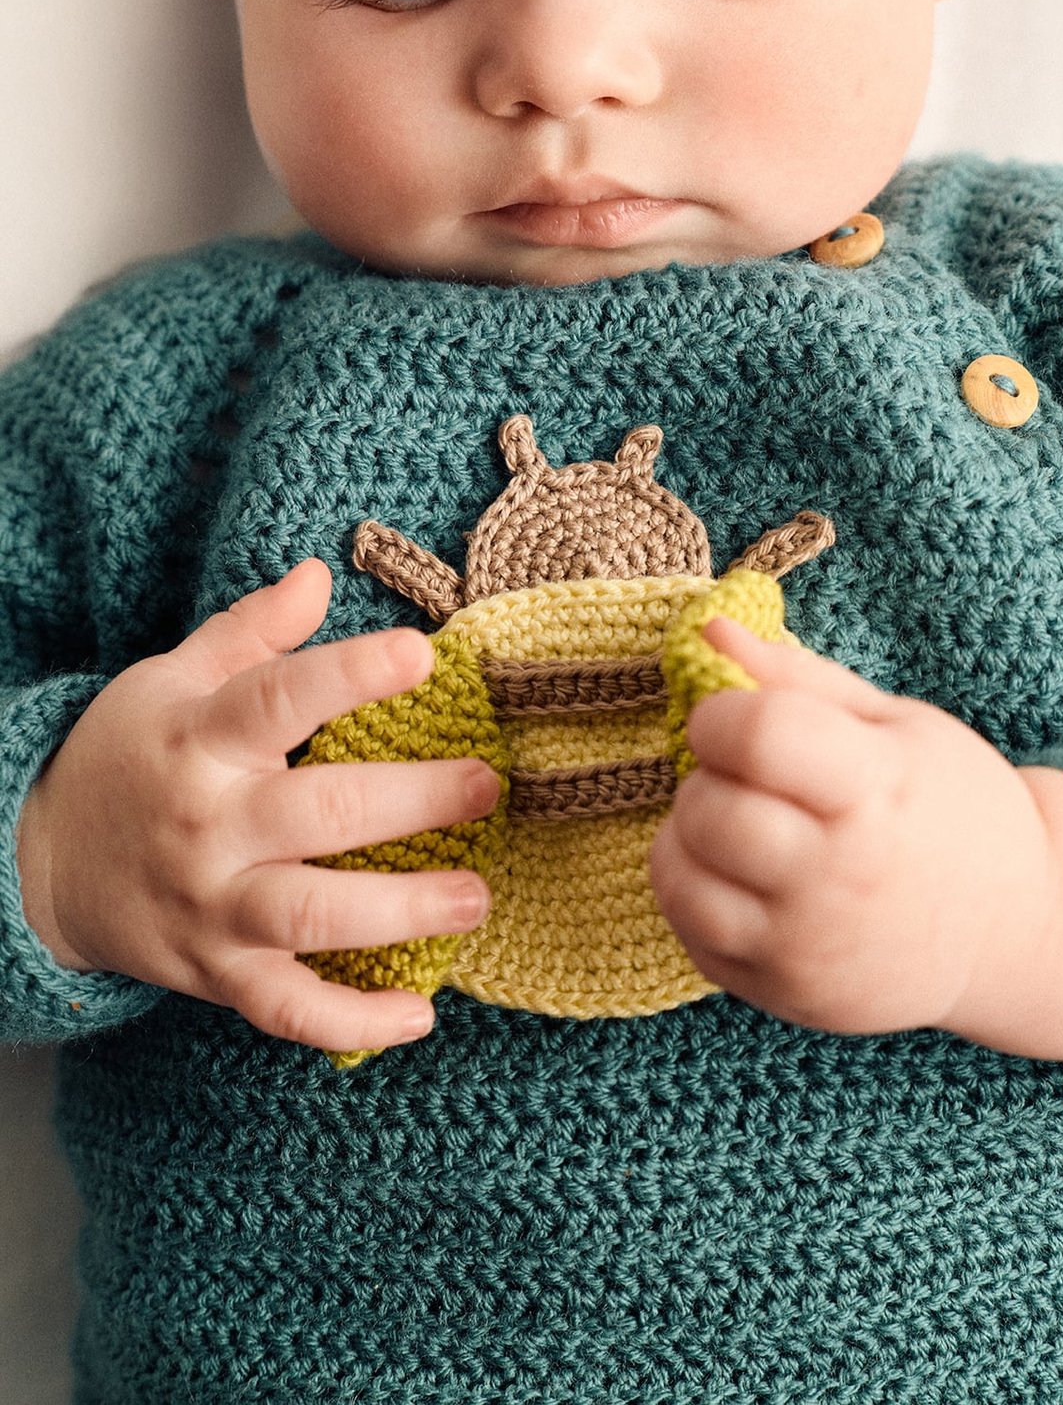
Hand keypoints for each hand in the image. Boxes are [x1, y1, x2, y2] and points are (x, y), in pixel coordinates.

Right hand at [17, 559, 498, 1049]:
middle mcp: (208, 825)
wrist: (42, 864)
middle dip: (413, 802)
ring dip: (402, 912)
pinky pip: (286, 1009)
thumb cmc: (131, 757)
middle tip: (487, 787)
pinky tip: (418, 1015)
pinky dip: (352, 1021)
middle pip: (319, 814)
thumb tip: (318, 573)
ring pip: (311, 916)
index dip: (350, 675)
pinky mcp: (217, 971)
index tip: (422, 655)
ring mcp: (212, 906)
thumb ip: (250, 632)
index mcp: (200, 739)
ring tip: (477, 899)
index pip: (278, 698)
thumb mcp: (171, 680)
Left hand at [650, 619, 1056, 1037]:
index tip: (734, 716)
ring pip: (683, 879)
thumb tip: (708, 627)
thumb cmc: (952, 809)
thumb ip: (795, 679)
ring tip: (734, 825)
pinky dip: (694, 894)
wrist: (1015, 932)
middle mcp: (841, 877)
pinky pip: (691, 935)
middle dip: (704, 777)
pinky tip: (738, 876)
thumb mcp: (894, 724)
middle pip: (711, 812)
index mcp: (878, 789)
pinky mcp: (784, 994)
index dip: (722, 713)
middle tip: (741, 776)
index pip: (758, 736)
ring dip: (687, 838)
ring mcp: (810, 946)